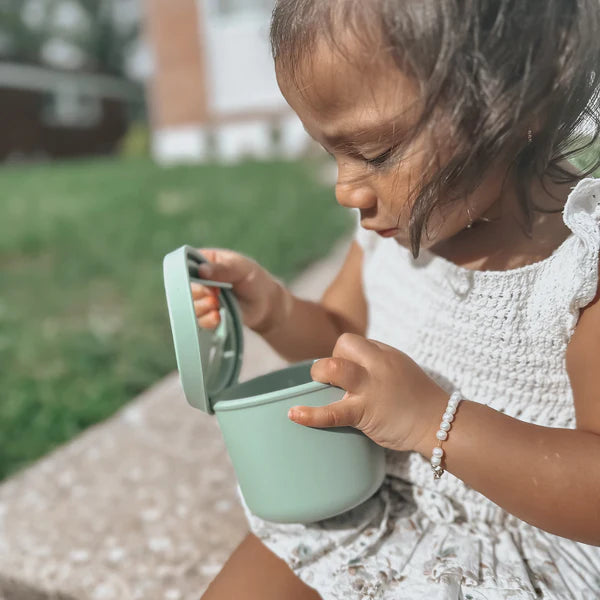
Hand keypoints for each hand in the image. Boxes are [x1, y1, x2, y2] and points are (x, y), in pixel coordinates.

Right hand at [191, 248, 285, 333]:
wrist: (265, 303)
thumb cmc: (253, 279)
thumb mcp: (241, 268)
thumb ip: (223, 268)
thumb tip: (202, 270)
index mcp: (204, 262)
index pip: (186, 264)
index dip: (189, 272)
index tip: (202, 277)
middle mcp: (199, 281)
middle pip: (185, 287)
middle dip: (197, 292)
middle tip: (213, 295)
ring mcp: (202, 300)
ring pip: (190, 305)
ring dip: (201, 307)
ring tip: (216, 305)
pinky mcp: (208, 316)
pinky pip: (200, 321)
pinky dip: (207, 320)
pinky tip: (217, 317)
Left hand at [288, 333, 447, 452]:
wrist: (440, 423)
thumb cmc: (420, 399)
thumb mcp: (400, 369)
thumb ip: (378, 363)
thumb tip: (351, 365)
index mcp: (385, 353)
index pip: (352, 342)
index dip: (342, 355)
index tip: (345, 372)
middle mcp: (378, 364)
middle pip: (343, 344)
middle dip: (330, 359)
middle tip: (334, 381)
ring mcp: (371, 387)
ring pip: (335, 367)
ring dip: (320, 374)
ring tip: (319, 385)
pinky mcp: (365, 412)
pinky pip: (333, 412)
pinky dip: (311, 415)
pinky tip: (294, 415)